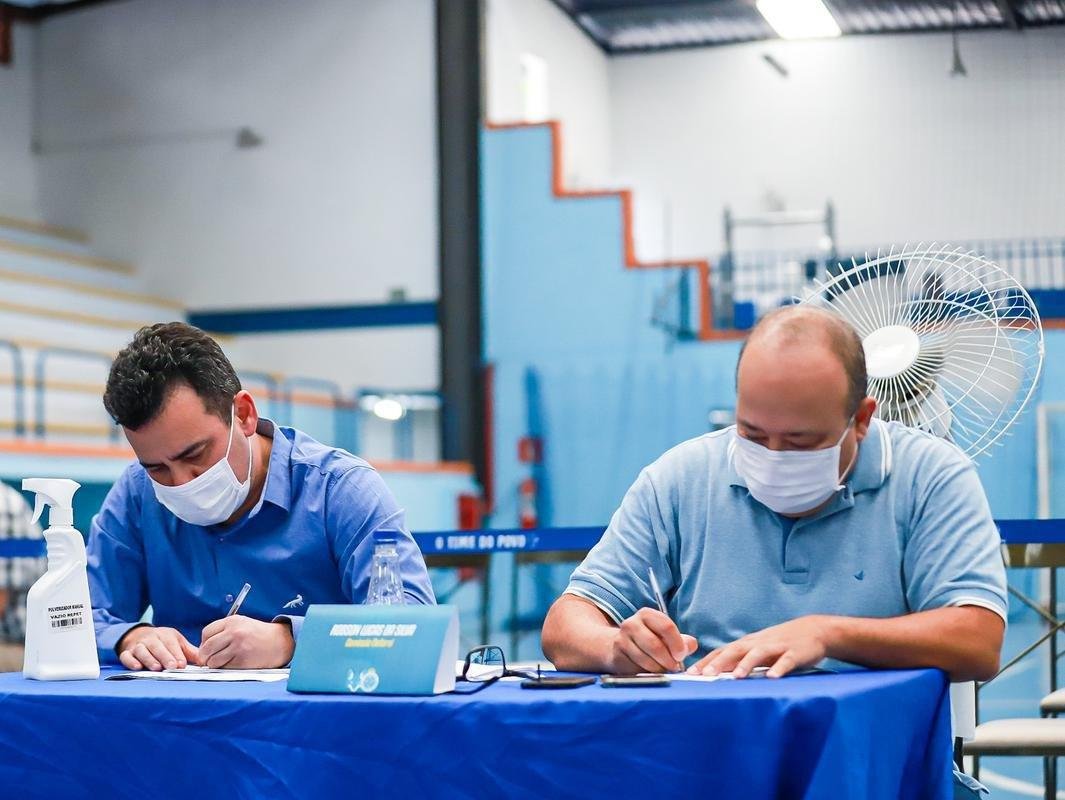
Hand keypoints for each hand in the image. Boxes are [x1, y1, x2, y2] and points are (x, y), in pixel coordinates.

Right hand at [118, 626, 200, 671]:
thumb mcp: (177, 642)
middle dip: (165, 657)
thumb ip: (189, 652)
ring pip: (142, 651)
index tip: (182, 664)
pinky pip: (126, 656)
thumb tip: (204, 660)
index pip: (171, 644)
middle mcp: (151, 639)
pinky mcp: (126, 653)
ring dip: (149, 659)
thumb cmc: (162, 641)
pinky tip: (137, 667)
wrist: (138, 635)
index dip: (177, 654)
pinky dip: (130, 661)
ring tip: (157, 668)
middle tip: (172, 667)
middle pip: (157, 646)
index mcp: (165, 635)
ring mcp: (137, 646)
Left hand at [200, 616, 294, 668]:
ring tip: (223, 661)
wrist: (279, 642)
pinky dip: (225, 668)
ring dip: (215, 664)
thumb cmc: (258, 634)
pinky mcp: (243, 661)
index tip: (208, 648)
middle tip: (210, 659)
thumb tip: (203, 647)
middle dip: (205, 656)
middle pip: (206, 648)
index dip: (204, 642)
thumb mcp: (241, 624)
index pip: (206, 633)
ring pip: (213, 661)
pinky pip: (224, 668)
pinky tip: (233, 663)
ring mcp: (238, 647)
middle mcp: (234, 633)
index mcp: (232, 621)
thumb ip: (223, 631)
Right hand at [609, 608, 697, 673]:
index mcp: (647, 614)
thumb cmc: (650, 640)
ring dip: (659, 668)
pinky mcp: (617, 656)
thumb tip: (690, 645)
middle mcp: (631, 624)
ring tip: (664, 669)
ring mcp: (622, 640)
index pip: (666, 626)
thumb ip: (682, 641)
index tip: (681, 655)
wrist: (620, 647)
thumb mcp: (667, 637)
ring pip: (646, 660)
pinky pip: (636, 668)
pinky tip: (651, 671)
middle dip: (668, 660)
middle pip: (655, 645)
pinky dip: (647, 673)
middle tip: (674, 667)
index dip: (677, 644)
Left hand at [688, 615, 833, 678]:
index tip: (689, 674)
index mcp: (748, 644)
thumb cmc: (781, 644)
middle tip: (704, 675)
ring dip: (746, 665)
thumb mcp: (758, 651)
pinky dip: (779, 668)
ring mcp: (777, 647)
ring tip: (736, 677)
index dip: (706, 662)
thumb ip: (741, 662)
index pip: (722, 651)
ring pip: (758, 654)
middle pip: (735, 650)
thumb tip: (718, 676)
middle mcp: (758, 643)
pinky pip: (786, 661)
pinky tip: (772, 677)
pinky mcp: (795, 653)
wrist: (814, 631)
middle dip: (719, 663)